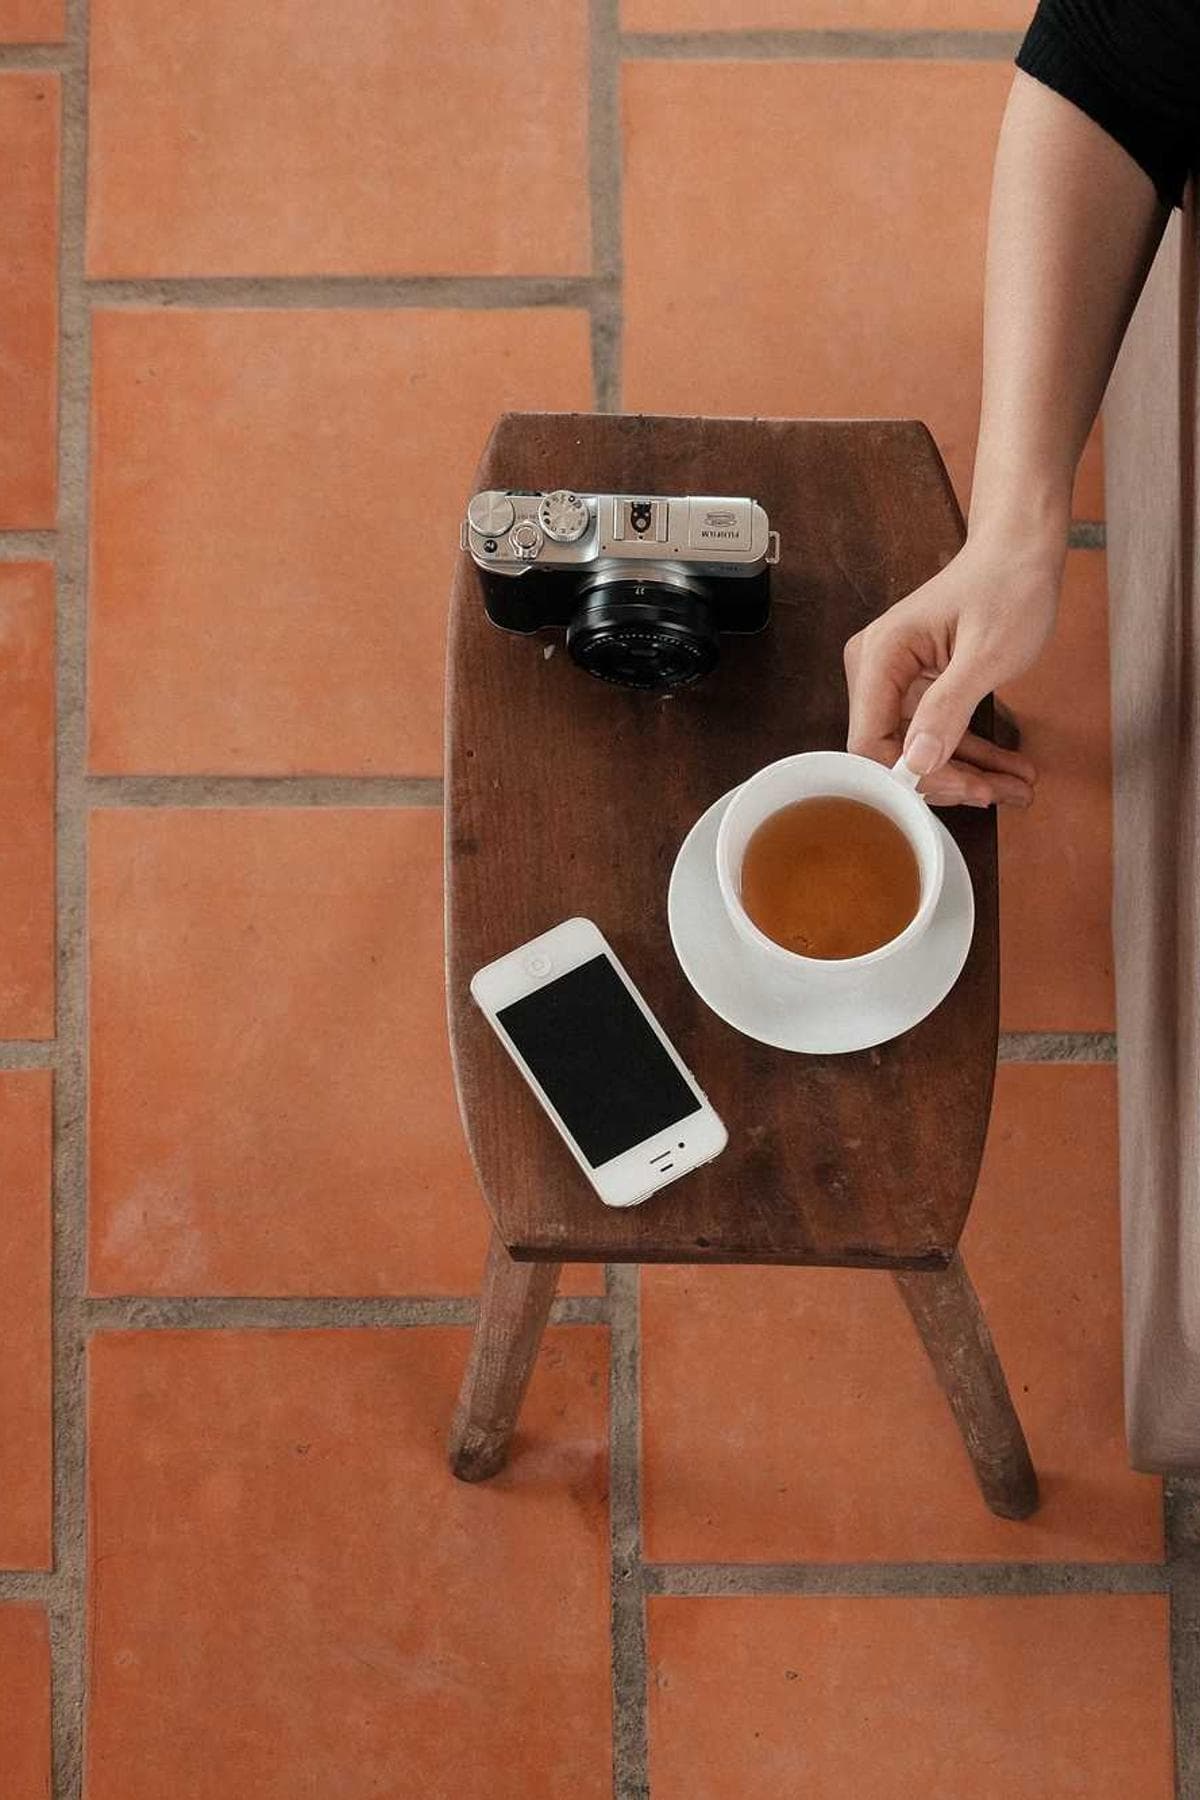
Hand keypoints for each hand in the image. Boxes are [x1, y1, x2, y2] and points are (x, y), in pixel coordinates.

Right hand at [842, 536, 1061, 806]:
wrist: (1021, 549)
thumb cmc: (1008, 587)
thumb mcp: (988, 653)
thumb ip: (949, 708)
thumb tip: (917, 764)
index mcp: (880, 657)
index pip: (871, 742)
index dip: (913, 776)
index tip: (965, 790)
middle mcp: (876, 671)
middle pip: (895, 751)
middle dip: (949, 779)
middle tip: (1001, 794)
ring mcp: (896, 680)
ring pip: (921, 748)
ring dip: (969, 773)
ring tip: (1019, 789)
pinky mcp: (919, 686)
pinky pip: (938, 731)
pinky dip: (974, 753)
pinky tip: (1009, 771)